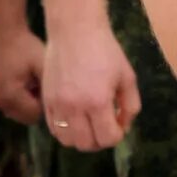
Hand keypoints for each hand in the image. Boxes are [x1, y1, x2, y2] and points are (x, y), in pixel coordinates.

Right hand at [0, 20, 46, 124]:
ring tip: (36, 79)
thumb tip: (60, 103)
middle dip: (39, 104)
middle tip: (45, 83)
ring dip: (30, 100)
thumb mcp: (42, 65)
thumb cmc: (24, 46)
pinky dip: (22, 95)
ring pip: (20, 110)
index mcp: (10, 97)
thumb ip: (50, 88)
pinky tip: (28, 78)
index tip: (53, 89)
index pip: (35, 115)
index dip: (48, 105)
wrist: (3, 31)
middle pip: (27, 116)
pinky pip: (13, 102)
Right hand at [42, 17, 141, 153]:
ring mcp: (57, 105)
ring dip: (81, 138)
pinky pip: (53, 128)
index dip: (117, 136)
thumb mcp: (127, 77)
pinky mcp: (46, 100)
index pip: (107, 139)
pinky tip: (76, 118)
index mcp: (98, 102)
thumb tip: (124, 126)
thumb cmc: (106, 51)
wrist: (75, 31)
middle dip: (100, 140)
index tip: (119, 125)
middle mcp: (74, 108)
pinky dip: (65, 130)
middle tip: (106, 126)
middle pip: (86, 144)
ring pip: (67, 140)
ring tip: (90, 124)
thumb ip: (130, 105)